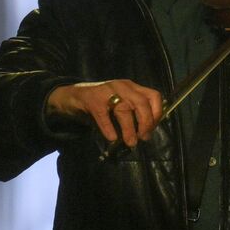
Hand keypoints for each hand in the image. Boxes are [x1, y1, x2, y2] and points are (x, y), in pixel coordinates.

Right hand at [47, 79, 163, 146]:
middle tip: (144, 137)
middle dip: (146, 122)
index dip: (157, 113)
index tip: (153, 128)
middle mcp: (122, 86)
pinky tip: (112, 138)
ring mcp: (106, 91)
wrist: (73, 96)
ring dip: (129, 128)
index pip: (153, 96)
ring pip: (123, 109)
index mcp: (132, 87)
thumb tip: (146, 133)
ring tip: (131, 143)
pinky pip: (103, 115)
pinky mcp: (92, 100)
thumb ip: (134, 113)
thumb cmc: (102, 102)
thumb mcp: (121, 102)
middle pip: (141, 103)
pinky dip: (109, 128)